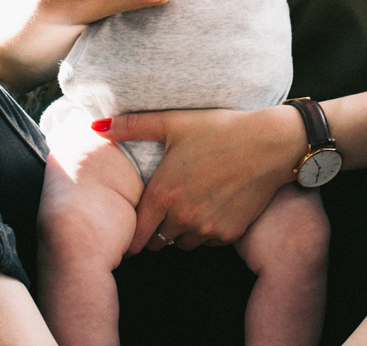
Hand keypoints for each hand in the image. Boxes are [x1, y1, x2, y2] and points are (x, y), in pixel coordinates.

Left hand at [93, 105, 305, 252]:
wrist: (270, 144)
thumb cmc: (220, 130)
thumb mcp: (174, 122)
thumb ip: (132, 126)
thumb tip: (96, 127)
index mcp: (163, 193)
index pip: (137, 234)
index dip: (133, 234)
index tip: (135, 228)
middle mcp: (182, 217)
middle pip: (158, 242)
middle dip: (156, 230)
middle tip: (164, 211)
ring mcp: (207, 228)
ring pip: (182, 244)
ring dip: (181, 232)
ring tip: (189, 206)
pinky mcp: (229, 233)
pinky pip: (208, 242)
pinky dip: (206, 232)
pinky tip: (212, 207)